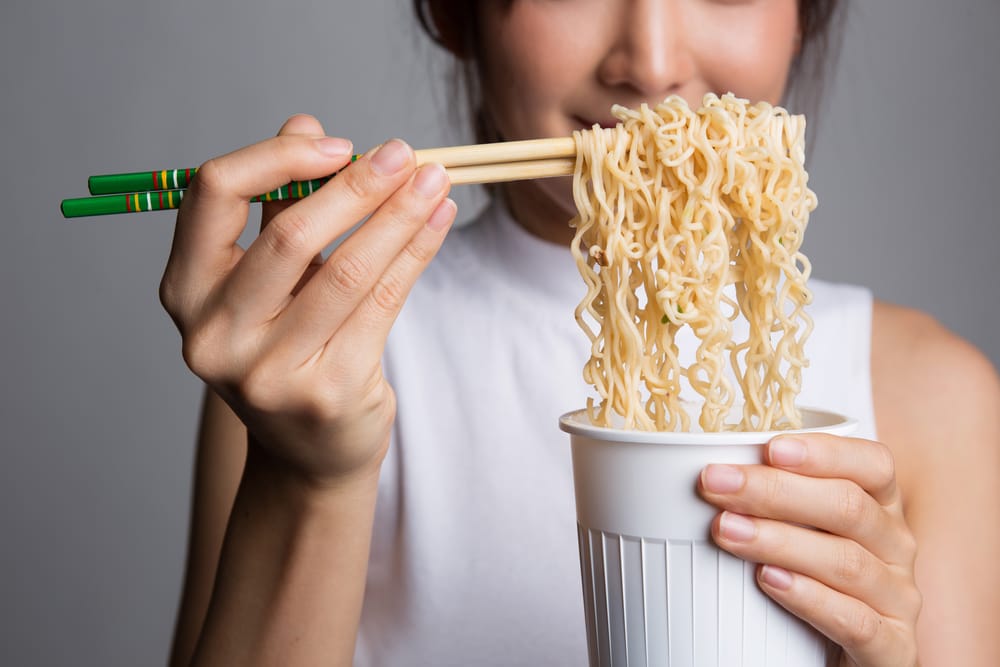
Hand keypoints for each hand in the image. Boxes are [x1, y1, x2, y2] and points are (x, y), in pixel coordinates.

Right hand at [159, 115, 455, 487]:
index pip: (212, 195)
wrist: (308, 453)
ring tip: (436, 178)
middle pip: (288, 234)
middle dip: (356, 185)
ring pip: (348, 270)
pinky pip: (383, 304)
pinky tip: (438, 221)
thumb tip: (306, 123)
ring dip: (400, 214)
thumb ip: (279, 204)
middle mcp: (215, 335)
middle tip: (403, 153)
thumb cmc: (288, 348)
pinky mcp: (327, 393)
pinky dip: (415, 253)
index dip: (276, 157)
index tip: (335, 144)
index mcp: (186, 291)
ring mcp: (268, 372)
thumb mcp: (269, 280)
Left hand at [698, 434, 921, 665]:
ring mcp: (898, 599)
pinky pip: (856, 620)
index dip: (824, 453)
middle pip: (848, 507)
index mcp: (880, 508)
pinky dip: (810, 598)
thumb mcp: (801, 533)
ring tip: (727, 530)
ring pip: (846, 561)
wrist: (837, 659)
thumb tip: (714, 472)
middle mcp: (895, 547)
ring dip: (779, 540)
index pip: (872, 465)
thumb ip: (775, 503)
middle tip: (715, 483)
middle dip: (775, 491)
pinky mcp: (892, 648)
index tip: (769, 447)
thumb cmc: (814, 582)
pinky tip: (770, 580)